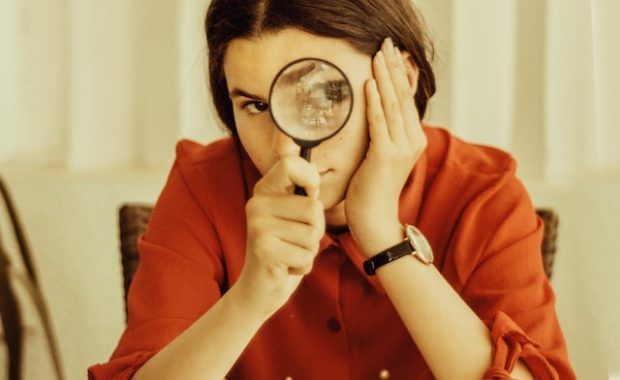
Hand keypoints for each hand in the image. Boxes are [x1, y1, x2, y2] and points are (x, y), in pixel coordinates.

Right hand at [236, 156, 325, 316]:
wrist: (259, 288)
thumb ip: (300, 186)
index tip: (310, 196)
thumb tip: (288, 140)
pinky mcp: (264, 250)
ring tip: (290, 251)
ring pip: (313, 233)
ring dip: (310, 249)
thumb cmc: (285, 246)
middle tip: (296, 238)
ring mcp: (258, 226)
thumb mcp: (291, 213)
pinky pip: (307, 255)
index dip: (311, 179)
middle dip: (316, 229)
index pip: (292, 164)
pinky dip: (303, 265)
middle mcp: (257, 204)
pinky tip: (286, 265)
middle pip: (313, 208)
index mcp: (265, 189)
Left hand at [345, 37, 426, 256]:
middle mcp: (413, 141)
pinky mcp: (386, 155)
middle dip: (393, 68)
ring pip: (393, 105)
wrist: (375, 218)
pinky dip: (374, 102)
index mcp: (414, 139)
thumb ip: (386, 133)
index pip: (406, 100)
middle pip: (403, 97)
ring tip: (377, 56)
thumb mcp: (384, 155)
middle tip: (386, 44)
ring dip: (383, 78)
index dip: (398, 75)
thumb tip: (378, 111)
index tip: (390, 54)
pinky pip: (380, 122)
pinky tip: (369, 84)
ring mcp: (401, 148)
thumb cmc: (373, 187)